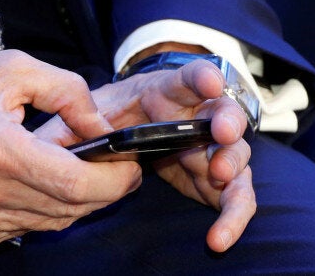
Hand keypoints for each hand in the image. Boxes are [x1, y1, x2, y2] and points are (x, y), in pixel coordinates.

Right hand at [0, 50, 141, 245]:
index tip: (130, 164)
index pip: (76, 184)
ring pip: (53, 222)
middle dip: (106, 190)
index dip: (115, 178)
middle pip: (71, 208)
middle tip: (116, 166)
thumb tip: (100, 128)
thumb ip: (67, 93)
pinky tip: (45, 184)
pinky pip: (27, 228)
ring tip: (80, 169)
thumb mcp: (10, 70)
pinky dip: (47, 209)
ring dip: (78, 200)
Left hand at [35, 59, 255, 251]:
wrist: (123, 132)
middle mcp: (196, 117)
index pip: (187, 79)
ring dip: (231, 165)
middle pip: (222, 114)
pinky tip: (218, 237)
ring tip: (218, 176)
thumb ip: (80, 119)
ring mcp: (208, 147)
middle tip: (222, 134)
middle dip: (227, 122)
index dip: (200, 77)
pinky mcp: (211, 178)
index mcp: (167, 93)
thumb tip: (87, 137)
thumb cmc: (110, 116)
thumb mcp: (89, 112)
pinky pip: (231, 196)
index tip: (209, 82)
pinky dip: (231, 215)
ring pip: (235, 154)